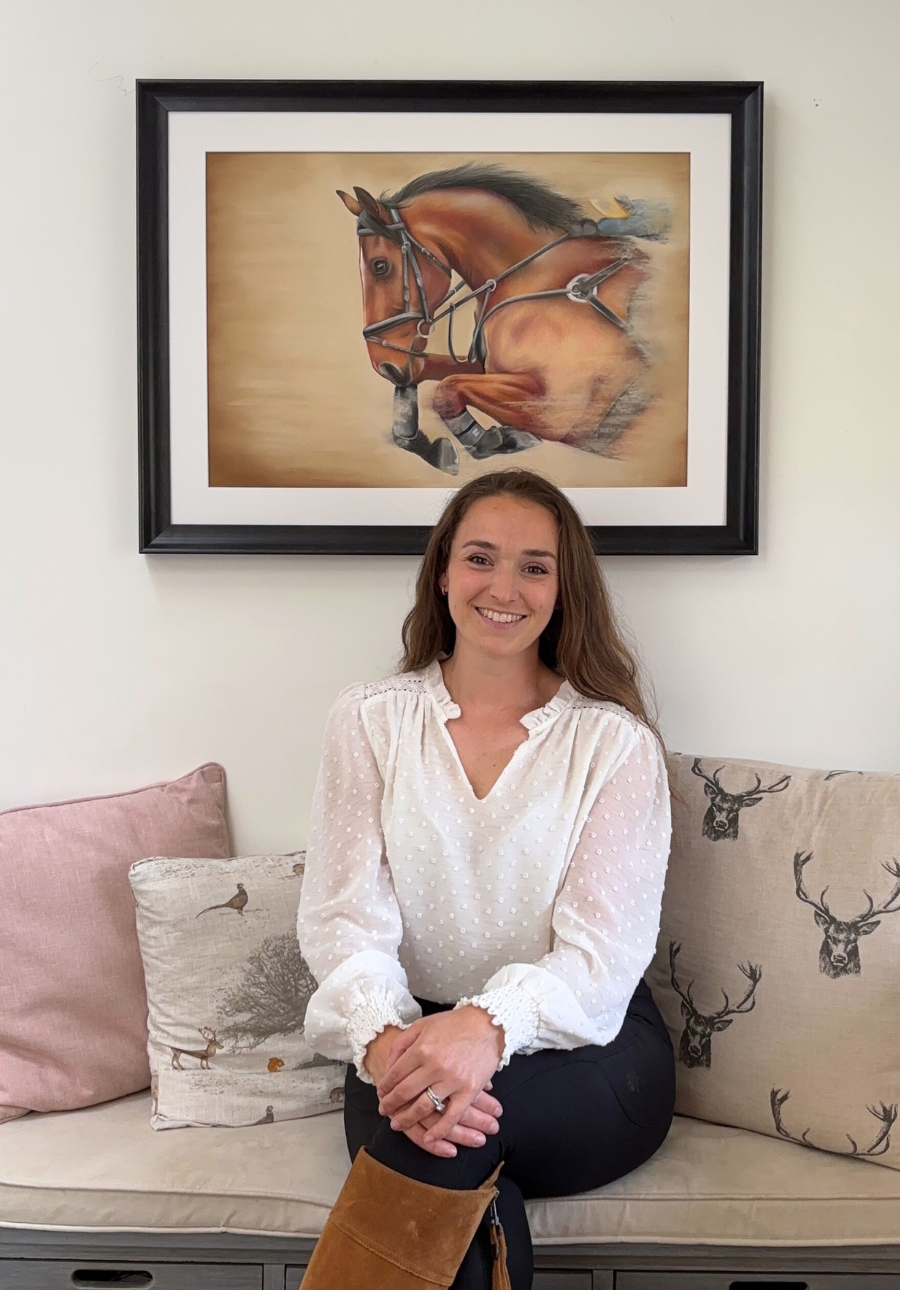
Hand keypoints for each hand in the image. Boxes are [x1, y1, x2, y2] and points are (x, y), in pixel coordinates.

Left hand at [376, 1006, 504, 1145]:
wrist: (488, 1023)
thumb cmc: (455, 1023)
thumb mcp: (423, 1025)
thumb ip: (403, 1043)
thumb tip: (390, 1066)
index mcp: (422, 1049)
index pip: (395, 1074)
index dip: (385, 1087)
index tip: (381, 1094)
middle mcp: (434, 1066)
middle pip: (405, 1093)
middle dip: (390, 1105)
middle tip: (384, 1111)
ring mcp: (452, 1080)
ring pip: (423, 1107)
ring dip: (407, 1119)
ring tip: (397, 1124)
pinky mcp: (469, 1090)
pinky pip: (451, 1116)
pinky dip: (439, 1131)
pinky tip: (429, 1139)